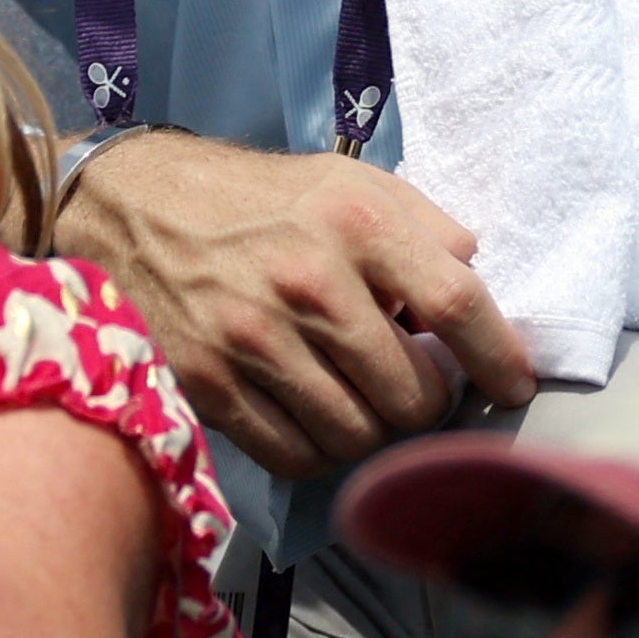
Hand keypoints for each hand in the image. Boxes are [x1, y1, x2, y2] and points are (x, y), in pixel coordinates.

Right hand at [55, 129, 534, 481]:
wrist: (127, 203)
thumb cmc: (255, 197)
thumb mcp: (345, 180)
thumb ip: (423, 227)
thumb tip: (482, 285)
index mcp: (353, 220)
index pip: (459, 306)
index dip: (500, 358)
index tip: (511, 384)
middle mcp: (307, 280)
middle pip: (414, 395)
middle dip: (424, 400)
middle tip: (408, 383)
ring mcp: (254, 337)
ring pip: (360, 437)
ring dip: (370, 429)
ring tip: (356, 398)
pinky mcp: (210, 382)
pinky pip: (298, 456)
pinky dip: (316, 447)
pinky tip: (308, 412)